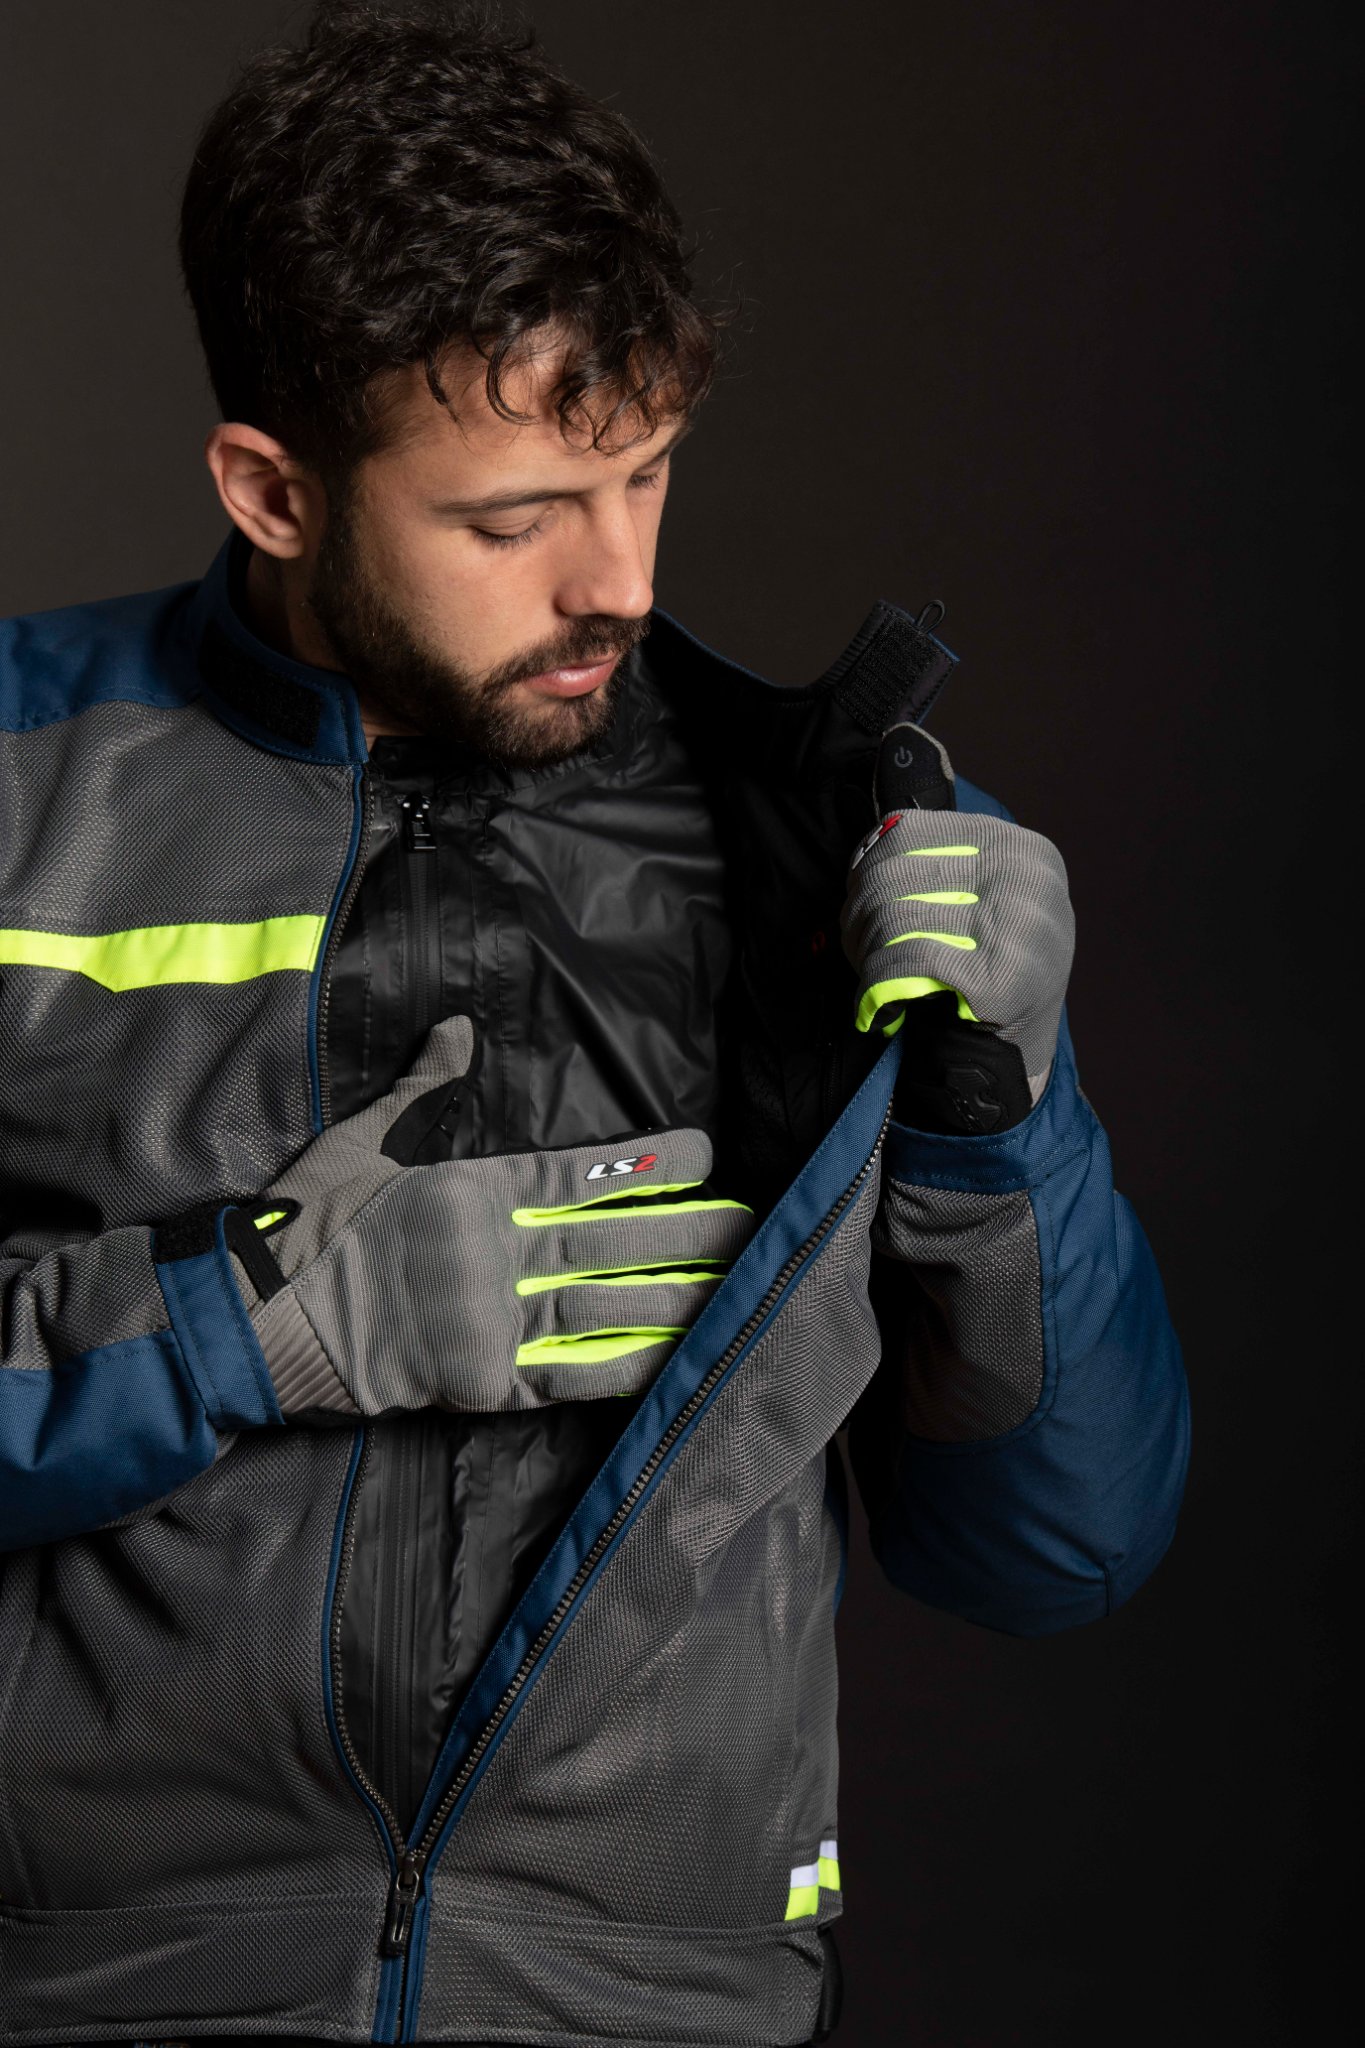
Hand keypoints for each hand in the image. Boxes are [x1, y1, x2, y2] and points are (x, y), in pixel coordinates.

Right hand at [222, 1017, 753, 1416]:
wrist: (260, 1323)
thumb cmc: (308, 1227)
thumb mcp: (360, 1141)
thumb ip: (422, 1088)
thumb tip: (459, 1029)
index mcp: (473, 1190)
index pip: (580, 1172)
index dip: (646, 1164)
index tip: (703, 1153)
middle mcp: (497, 1251)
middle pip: (610, 1239)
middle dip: (686, 1233)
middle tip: (753, 1227)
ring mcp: (493, 1318)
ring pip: (605, 1304)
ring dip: (674, 1298)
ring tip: (736, 1290)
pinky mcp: (484, 1379)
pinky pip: (570, 1375)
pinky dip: (625, 1369)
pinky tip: (677, 1361)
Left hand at [840, 758, 1073, 1130]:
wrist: (1010, 1064)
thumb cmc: (984, 973)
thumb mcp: (977, 897)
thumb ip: (939, 839)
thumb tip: (902, 739)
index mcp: (1025, 850)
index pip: (909, 834)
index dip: (866, 869)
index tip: (856, 901)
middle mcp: (1030, 881)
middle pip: (895, 876)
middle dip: (858, 916)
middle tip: (854, 949)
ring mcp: (1022, 930)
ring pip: (894, 918)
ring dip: (863, 954)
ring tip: (868, 974)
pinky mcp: (1001, 979)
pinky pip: (905, 961)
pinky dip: (877, 985)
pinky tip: (878, 1002)